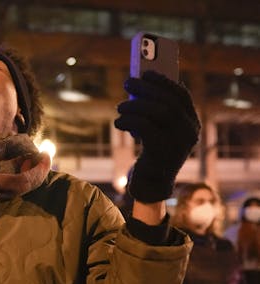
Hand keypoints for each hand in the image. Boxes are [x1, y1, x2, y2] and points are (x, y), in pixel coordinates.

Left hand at [114, 71, 199, 202]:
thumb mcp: (159, 131)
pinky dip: (129, 121)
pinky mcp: (162, 152)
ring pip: (157, 112)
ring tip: (120, 107)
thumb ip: (157, 112)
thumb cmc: (153, 153)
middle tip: (128, 82)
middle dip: (146, 89)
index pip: (181, 96)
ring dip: (134, 105)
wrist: (152, 184)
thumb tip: (141, 87)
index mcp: (192, 123)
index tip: (147, 73)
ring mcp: (178, 142)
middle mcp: (189, 132)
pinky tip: (118, 122)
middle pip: (168, 101)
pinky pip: (144, 127)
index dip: (164, 82)